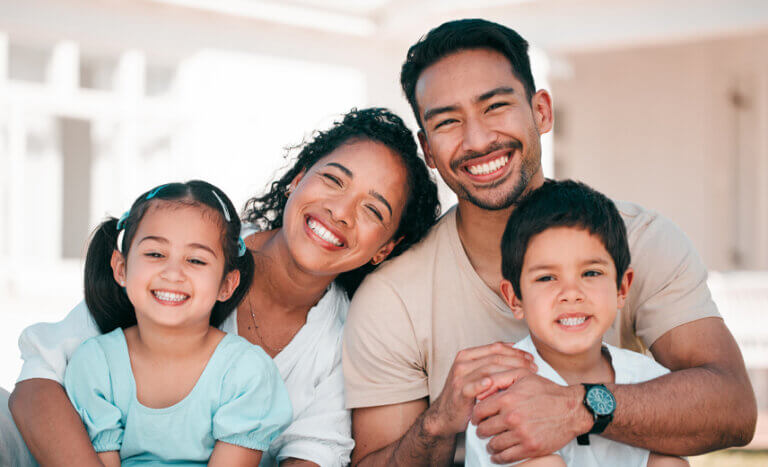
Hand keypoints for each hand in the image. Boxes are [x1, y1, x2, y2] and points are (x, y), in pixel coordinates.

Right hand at [424, 342, 536, 437]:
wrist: (445, 415)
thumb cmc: (465, 394)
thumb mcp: (476, 374)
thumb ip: (490, 363)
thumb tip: (516, 351)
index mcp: (467, 355)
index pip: (495, 347)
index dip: (515, 351)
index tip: (530, 357)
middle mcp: (462, 363)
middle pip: (495, 357)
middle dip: (517, 361)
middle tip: (533, 367)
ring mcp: (459, 377)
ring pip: (488, 370)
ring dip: (509, 372)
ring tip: (525, 377)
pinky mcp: (459, 392)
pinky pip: (474, 386)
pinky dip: (485, 384)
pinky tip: (497, 384)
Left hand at [471, 371, 589, 463]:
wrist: (572, 409)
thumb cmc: (548, 392)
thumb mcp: (522, 375)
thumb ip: (499, 377)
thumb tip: (481, 388)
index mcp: (507, 399)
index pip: (479, 411)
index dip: (475, 416)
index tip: (477, 419)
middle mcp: (512, 417)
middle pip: (484, 429)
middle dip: (482, 430)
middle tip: (484, 430)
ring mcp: (521, 434)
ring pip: (493, 444)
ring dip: (490, 445)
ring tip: (491, 442)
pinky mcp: (530, 448)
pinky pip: (506, 457)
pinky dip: (499, 457)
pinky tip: (498, 454)